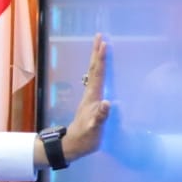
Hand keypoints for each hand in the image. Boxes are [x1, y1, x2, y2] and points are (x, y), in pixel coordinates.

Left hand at [64, 33, 112, 161]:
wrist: (74, 145)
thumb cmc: (85, 137)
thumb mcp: (94, 129)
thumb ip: (100, 116)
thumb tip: (107, 103)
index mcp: (92, 97)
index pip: (97, 74)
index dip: (101, 59)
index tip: (104, 43)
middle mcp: (90, 93)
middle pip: (94, 69)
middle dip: (96, 52)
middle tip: (99, 36)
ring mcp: (90, 97)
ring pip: (94, 74)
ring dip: (97, 59)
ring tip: (101, 47)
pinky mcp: (91, 102)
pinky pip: (97, 82)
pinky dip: (100, 72)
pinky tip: (102, 70)